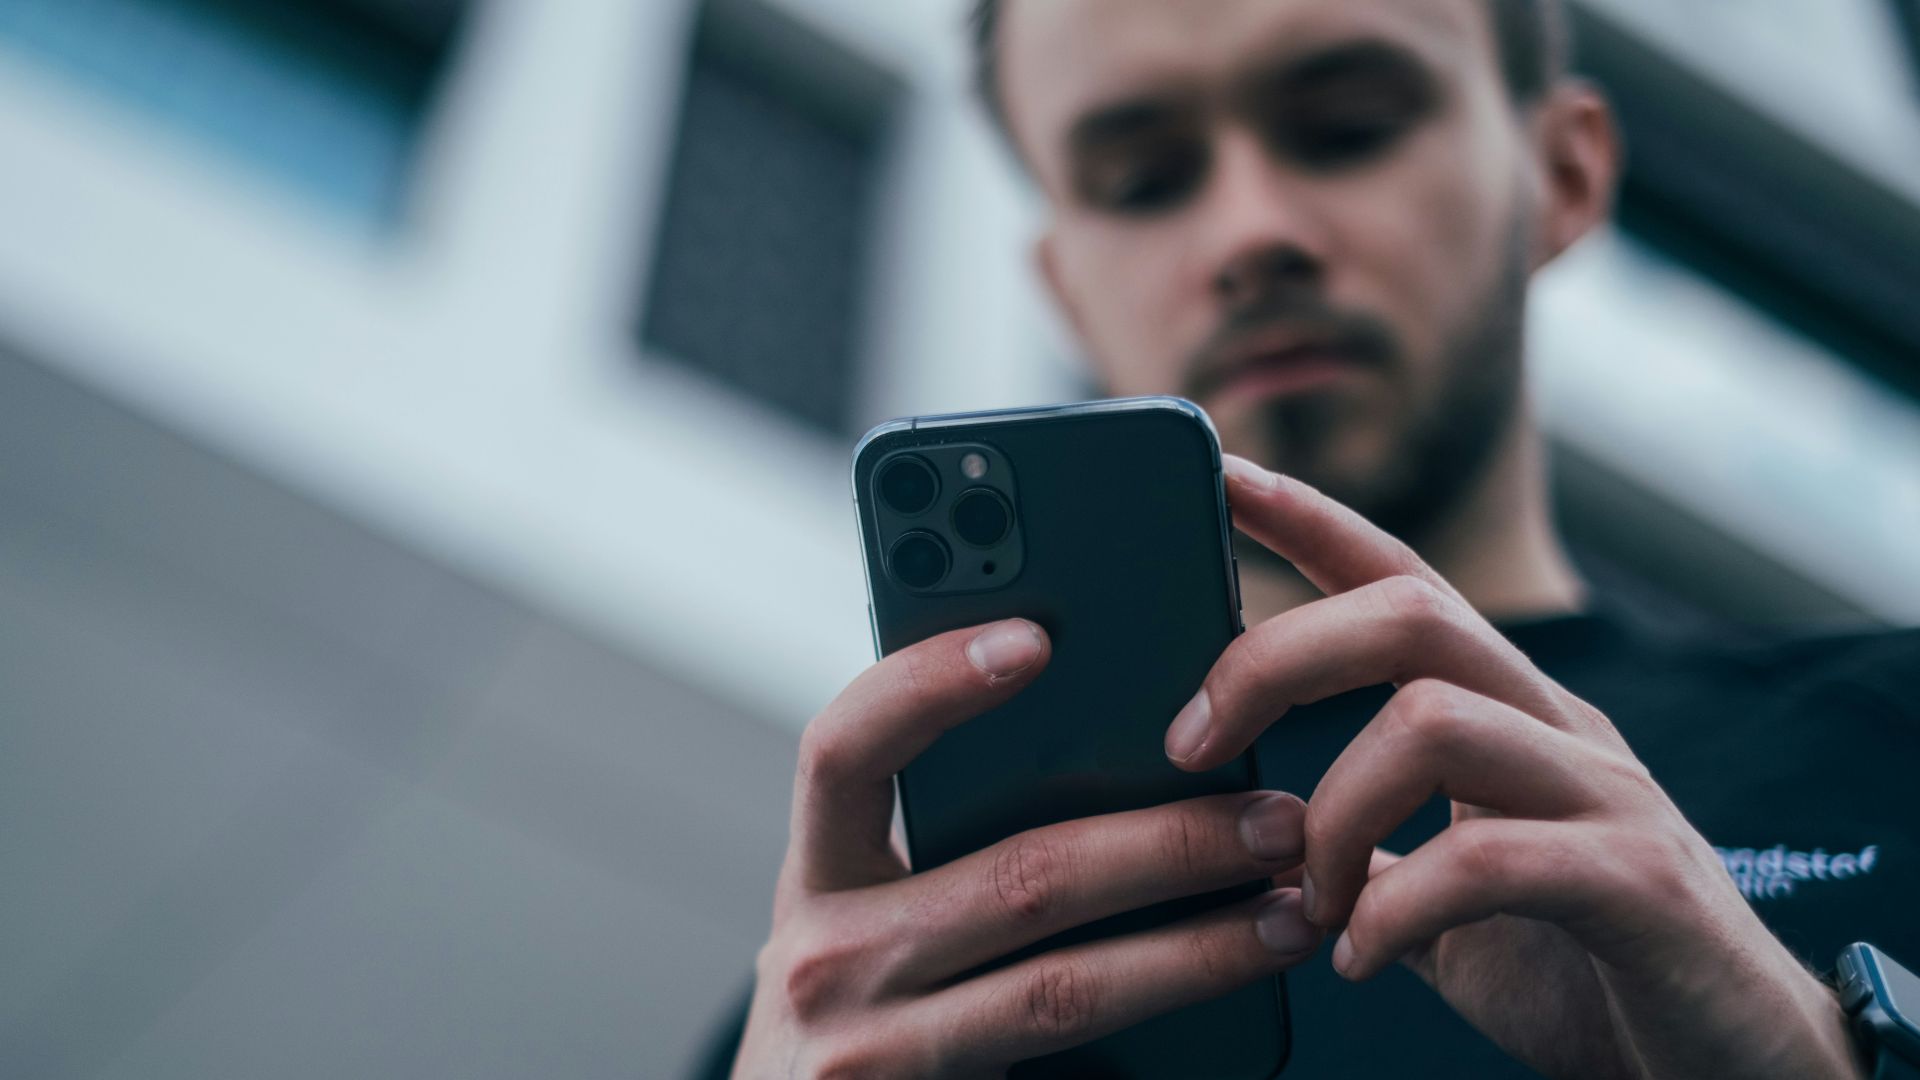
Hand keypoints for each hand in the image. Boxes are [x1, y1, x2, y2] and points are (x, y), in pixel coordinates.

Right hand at [733, 619, 1320, 1077]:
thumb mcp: (873, 926)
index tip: (1035, 638)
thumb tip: (1120, 758)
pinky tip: (1244, 1002)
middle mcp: (825, 958)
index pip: (843, 748)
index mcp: (819, 875)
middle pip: (1014, 876)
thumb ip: (948, 850)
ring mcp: (868, 1052)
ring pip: (1062, 985)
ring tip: (1291, 910)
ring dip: (1198, 945)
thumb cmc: (867, 1024)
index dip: (930, 684)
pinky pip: (1066, 1058)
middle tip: (1276, 817)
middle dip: (1167, 841)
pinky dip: (1172, 1025)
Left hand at [1162, 454, 1861, 1078]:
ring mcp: (1607, 796)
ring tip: (1308, 900)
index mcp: (1510, 715)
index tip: (1221, 475)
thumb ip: (1375, 852)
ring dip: (1331, 815)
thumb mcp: (1452, 898)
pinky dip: (1394, 909)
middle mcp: (1560, 729)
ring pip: (1433, 719)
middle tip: (1191, 744)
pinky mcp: (1638, 884)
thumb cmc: (1589, 973)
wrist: (1739, 1066)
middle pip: (1408, 614)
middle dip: (1274, 659)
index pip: (1403, 579)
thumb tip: (1259, 839)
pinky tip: (1359, 957)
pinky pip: (1486, 859)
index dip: (1310, 520)